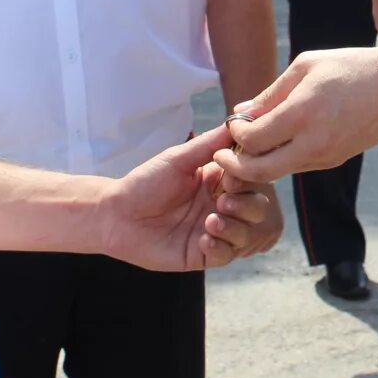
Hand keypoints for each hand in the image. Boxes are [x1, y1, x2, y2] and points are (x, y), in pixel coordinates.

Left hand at [98, 126, 276, 270]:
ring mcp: (216, 231)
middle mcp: (223, 205)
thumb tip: (238, 121)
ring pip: (249, 235)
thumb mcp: (179, 159)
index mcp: (220, 180)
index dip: (250, 180)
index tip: (230, 178)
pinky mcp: (204, 254)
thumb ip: (210, 143)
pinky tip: (202, 239)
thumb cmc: (145, 183)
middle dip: (248, 206)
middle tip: (222, 202)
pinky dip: (220, 247)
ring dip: (235, 228)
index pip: (254, 179)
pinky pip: (227, 256)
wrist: (117, 215)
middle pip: (260, 209)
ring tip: (210, 222)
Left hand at [214, 47, 377, 183]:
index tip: (231, 122)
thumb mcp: (306, 66)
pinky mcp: (335, 160)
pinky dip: (278, 162)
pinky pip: (297, 167)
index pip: (252, 139)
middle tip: (221, 156)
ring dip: (255, 166)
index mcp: (302, 113)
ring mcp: (325, 156)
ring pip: (278, 173)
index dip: (234, 134)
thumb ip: (271, 92)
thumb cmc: (351, 67)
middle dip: (234, 166)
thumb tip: (241, 112)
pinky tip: (272, 147)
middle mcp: (312, 142)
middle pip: (259, 171)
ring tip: (243, 150)